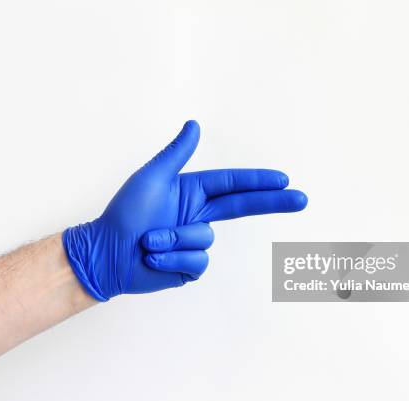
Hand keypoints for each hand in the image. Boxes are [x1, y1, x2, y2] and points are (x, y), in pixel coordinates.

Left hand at [63, 120, 307, 300]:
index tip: (283, 179)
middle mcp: (197, 215)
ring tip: (149, 240)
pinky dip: (172, 258)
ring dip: (175, 239)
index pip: (233, 184)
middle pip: (242, 208)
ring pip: (206, 240)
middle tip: (301, 199)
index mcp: (192, 192)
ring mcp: (195, 242)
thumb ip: (176, 153)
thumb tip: (194, 125)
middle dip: (272, 203)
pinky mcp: (189, 267)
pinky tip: (152, 257)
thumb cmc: (124, 213)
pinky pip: (196, 262)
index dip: (258, 182)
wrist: (106, 254)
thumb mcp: (152, 178)